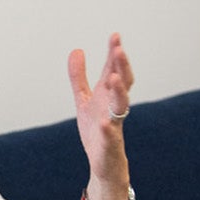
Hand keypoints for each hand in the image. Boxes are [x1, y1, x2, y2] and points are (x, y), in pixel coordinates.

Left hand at [68, 32, 134, 199]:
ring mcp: (115, 125)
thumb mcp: (84, 100)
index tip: (115, 35)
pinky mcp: (111, 145)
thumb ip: (79, 77)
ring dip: (119, 92)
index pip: (114, 71)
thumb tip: (77, 49)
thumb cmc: (97, 129)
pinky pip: (112, 137)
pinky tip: (106, 123)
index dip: (114, 54)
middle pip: (122, 84)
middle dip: (121, 67)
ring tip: (115, 78)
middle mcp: (114, 108)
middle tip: (119, 49)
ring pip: (121, 107)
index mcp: (108, 96)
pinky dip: (110, 130)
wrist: (104, 163)